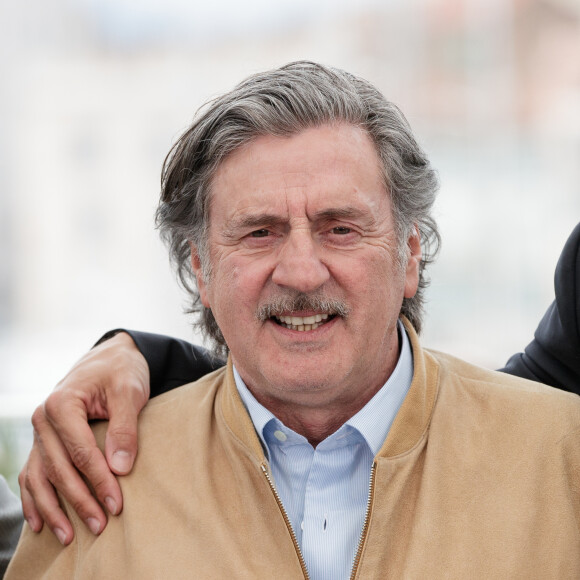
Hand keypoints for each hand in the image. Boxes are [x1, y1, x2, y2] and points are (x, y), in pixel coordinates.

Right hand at [19, 332, 149, 544]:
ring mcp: (39, 431)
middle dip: (79, 500)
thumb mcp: (129, 392)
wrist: (111, 358)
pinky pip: (32, 473)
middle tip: (101, 525)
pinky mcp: (43, 440)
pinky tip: (40, 523)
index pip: (80, 451)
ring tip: (69, 536)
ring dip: (53, 509)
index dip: (99, 481)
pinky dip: (34, 499)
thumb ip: (125, 428)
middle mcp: (43, 419)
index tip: (116, 505)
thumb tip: (119, 468)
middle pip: (59, 468)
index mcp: (62, 403)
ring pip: (40, 477)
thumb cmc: (122, 372)